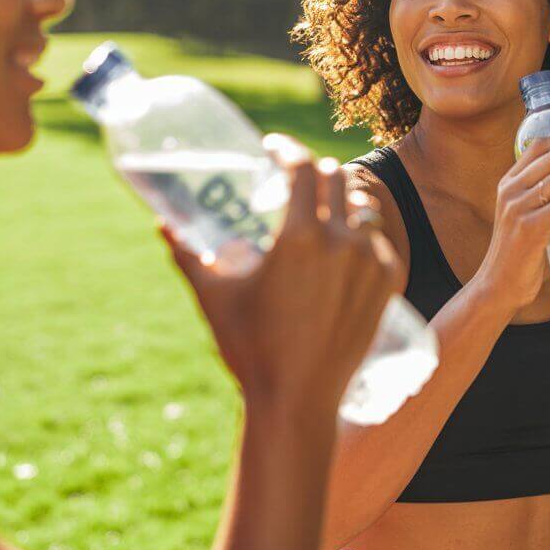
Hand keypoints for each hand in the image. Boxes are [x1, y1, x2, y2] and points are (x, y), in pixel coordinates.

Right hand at [161, 134, 400, 415]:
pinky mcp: (388, 282)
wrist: (298, 400)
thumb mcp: (214, 296)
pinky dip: (358, 235)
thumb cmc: (250, 348)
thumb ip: (188, 255)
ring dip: (338, 202)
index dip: (287, 149)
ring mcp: (371, 261)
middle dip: (311, 171)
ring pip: (360, 207)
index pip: (303, 167)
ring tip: (318, 215)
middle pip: (335, 176)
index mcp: (301, 237)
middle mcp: (343, 242)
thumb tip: (161, 226)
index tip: (274, 149)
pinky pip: (377, 240)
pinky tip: (339, 248)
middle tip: (291, 181)